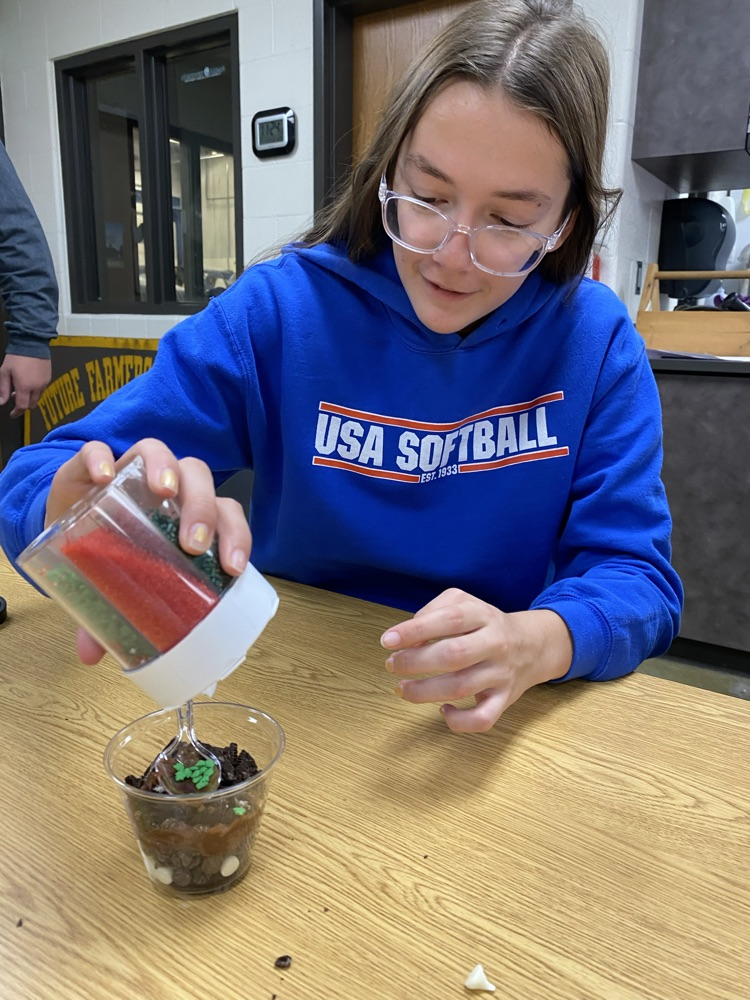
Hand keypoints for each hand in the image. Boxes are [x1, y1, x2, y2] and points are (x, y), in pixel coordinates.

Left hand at [0, 355, 51, 415]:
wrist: (32, 343)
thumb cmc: (17, 356)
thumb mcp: (4, 372)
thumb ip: (3, 389)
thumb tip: (2, 401)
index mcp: (24, 387)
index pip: (22, 407)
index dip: (16, 413)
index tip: (12, 414)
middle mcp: (36, 387)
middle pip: (31, 405)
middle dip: (23, 405)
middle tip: (15, 398)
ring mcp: (44, 383)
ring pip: (37, 398)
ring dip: (30, 397)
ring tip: (22, 388)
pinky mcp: (48, 378)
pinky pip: (42, 389)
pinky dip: (35, 390)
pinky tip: (29, 381)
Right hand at [47, 439, 252, 664]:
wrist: (61, 526)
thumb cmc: (107, 554)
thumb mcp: (116, 589)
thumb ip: (112, 616)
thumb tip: (94, 658)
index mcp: (186, 515)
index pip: (226, 512)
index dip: (236, 535)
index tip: (232, 566)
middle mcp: (165, 487)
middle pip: (199, 478)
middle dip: (203, 507)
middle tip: (193, 544)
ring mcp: (128, 471)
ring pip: (161, 452)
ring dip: (166, 469)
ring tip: (162, 492)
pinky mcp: (88, 465)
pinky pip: (98, 449)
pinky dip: (101, 458)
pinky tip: (104, 476)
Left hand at [380, 589, 572, 733]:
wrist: (532, 645)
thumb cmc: (484, 624)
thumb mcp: (462, 603)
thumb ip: (432, 613)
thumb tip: (406, 639)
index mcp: (482, 615)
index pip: (449, 620)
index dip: (415, 631)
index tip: (388, 641)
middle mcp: (495, 644)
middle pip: (454, 655)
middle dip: (415, 662)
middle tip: (391, 665)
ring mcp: (501, 674)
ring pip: (461, 688)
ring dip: (424, 692)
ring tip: (401, 689)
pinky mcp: (504, 700)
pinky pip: (483, 719)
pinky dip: (459, 722)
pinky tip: (442, 711)